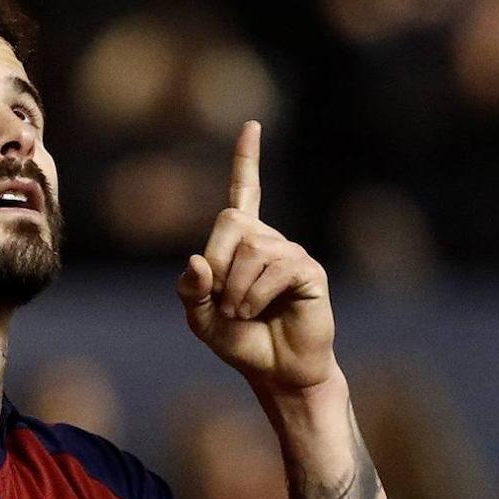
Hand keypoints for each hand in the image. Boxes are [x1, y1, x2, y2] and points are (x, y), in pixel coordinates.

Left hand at [176, 121, 335, 393]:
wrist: (276, 372)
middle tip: (224, 303)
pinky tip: (259, 311)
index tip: (252, 126)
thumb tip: (197, 261)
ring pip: (251, 250)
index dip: (247, 160)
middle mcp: (268, 240)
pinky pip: (275, 269)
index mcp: (242, 243)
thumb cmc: (240, 342)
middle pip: (231, 222)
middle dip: (217, 265)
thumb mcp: (200, 319)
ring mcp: (290, 253)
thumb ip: (190, 290)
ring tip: (242, 313)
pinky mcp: (308, 271)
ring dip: (236, 290)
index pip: (244, 192)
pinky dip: (256, 296)